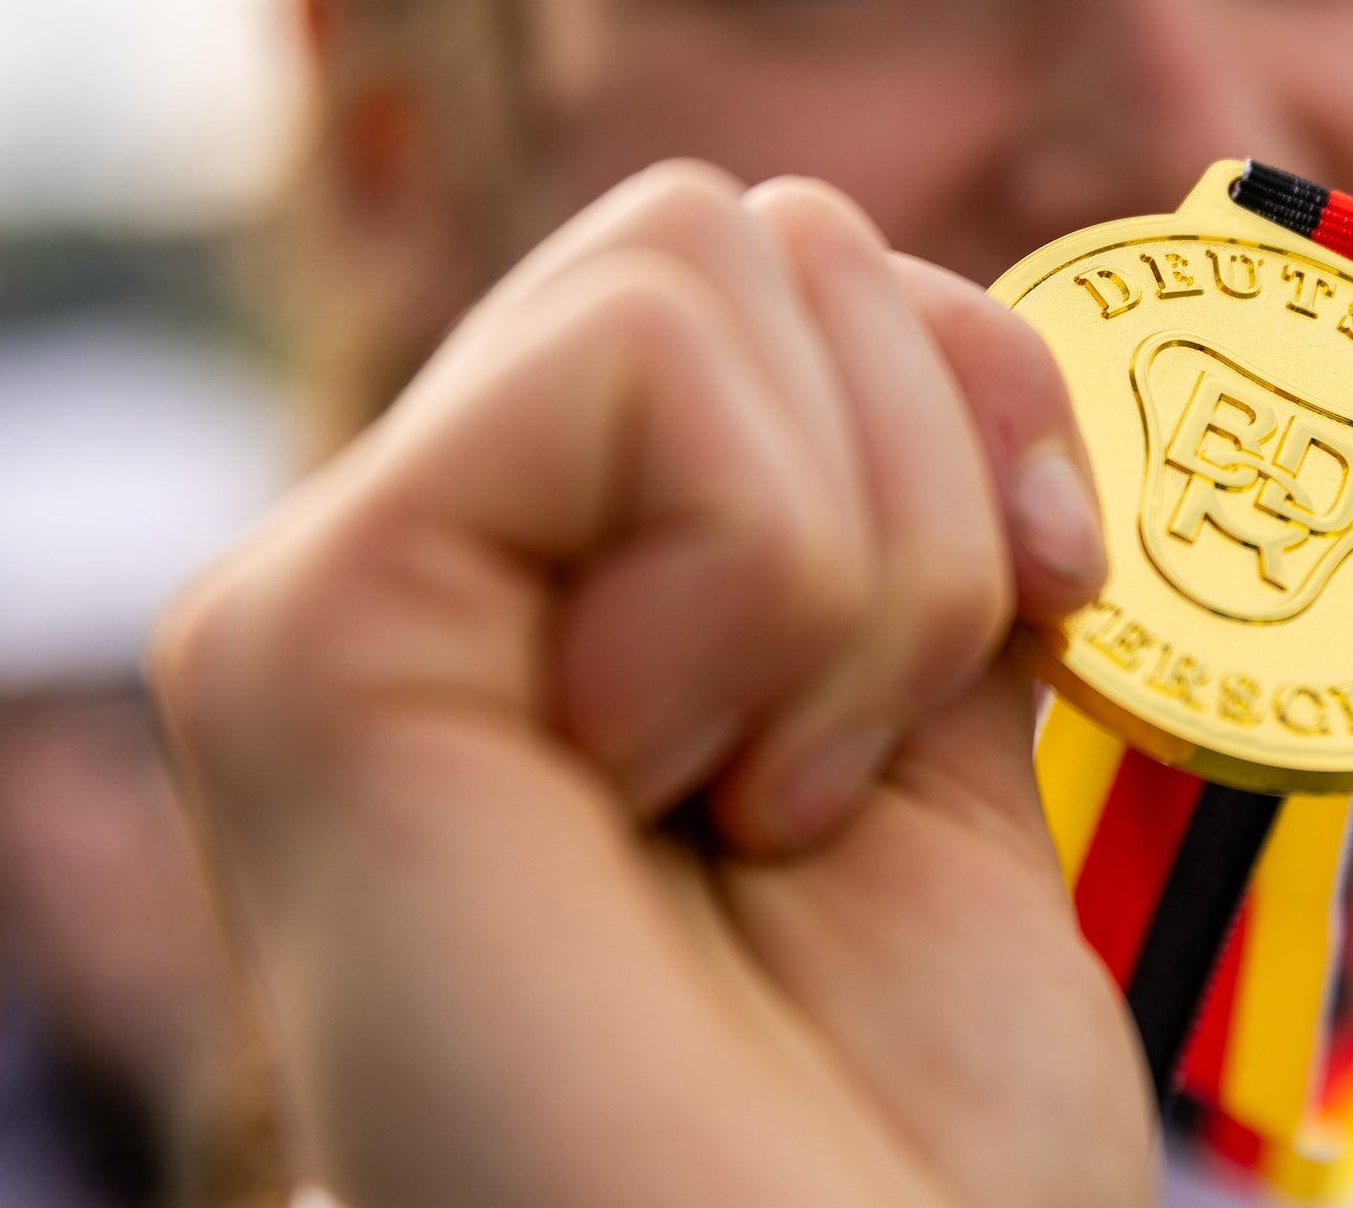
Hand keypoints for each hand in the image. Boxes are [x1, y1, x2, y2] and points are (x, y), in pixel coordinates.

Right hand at [154, 165, 1153, 1207]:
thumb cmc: (896, 1125)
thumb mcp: (945, 742)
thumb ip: (902, 515)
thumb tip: (958, 321)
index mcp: (574, 583)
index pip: (787, 274)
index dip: (979, 398)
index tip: (1046, 613)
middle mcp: (435, 562)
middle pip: (748, 234)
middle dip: (924, 478)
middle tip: (844, 770)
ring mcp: (346, 588)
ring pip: (705, 255)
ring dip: (859, 562)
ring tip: (764, 802)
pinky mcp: (306, 631)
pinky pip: (640, 366)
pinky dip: (769, 574)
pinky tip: (674, 784)